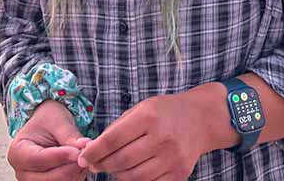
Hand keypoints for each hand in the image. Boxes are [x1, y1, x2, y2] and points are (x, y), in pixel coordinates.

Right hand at [8, 99, 92, 180]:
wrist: (48, 125)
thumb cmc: (49, 120)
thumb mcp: (59, 122)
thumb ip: (70, 136)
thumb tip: (86, 147)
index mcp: (17, 152)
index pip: (38, 160)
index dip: (60, 157)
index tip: (78, 151)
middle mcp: (22, 171)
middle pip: (48, 179)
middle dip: (70, 167)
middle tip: (85, 153)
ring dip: (74, 174)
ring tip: (82, 156)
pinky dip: (74, 177)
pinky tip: (78, 164)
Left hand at [76, 92, 206, 179]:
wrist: (201, 120)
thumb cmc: (165, 112)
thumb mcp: (141, 108)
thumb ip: (118, 128)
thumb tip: (93, 149)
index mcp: (148, 117)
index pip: (113, 140)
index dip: (94, 151)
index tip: (82, 158)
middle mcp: (162, 138)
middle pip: (122, 160)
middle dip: (102, 165)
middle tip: (94, 165)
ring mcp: (172, 158)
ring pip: (134, 177)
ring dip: (116, 175)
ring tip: (111, 168)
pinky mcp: (179, 174)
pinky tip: (129, 173)